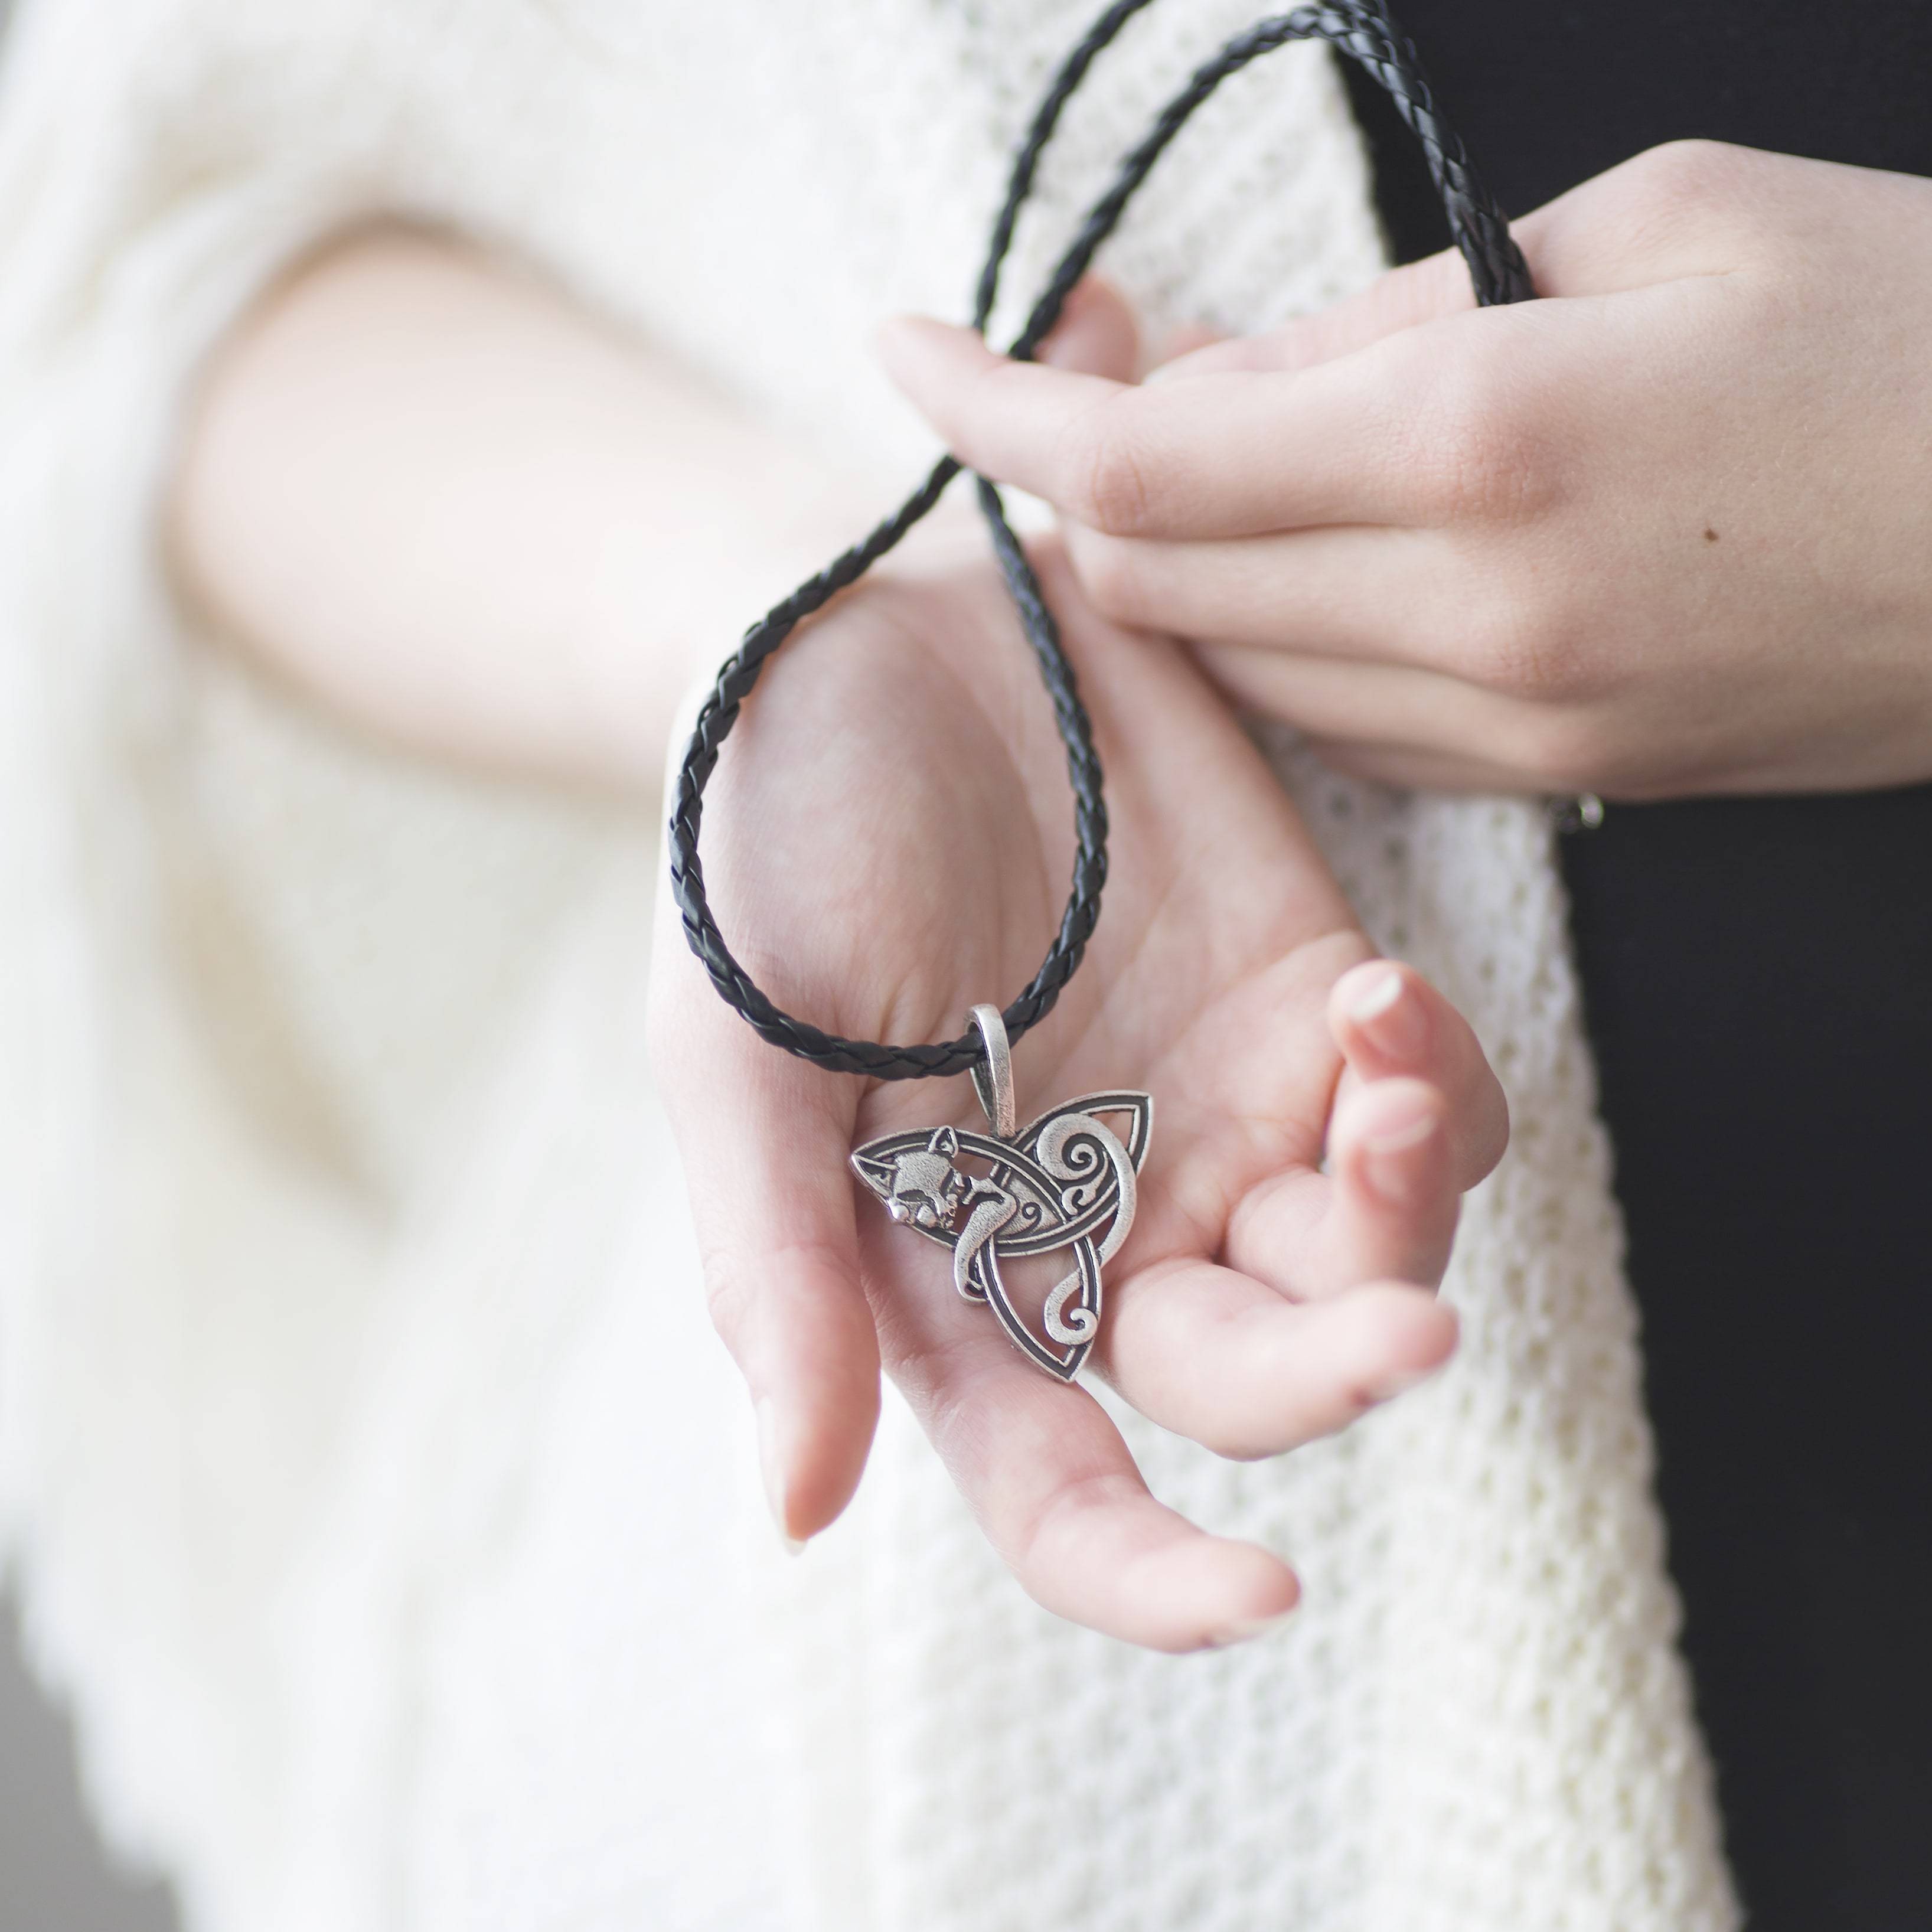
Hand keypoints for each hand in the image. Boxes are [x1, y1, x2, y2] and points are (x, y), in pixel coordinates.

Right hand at [649, 536, 1505, 1650]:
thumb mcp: (735, 1055)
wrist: (862, 631)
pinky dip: (1436, 1080)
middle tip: (1406, 1325)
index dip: (1151, 1577)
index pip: (1060, 1484)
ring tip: (1373, 1060)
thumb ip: (779, 1271)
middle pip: (1251, 1377)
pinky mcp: (1302, 1000)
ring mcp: (1217, 1113)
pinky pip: (1426, 1104)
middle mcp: (1099, 1222)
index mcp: (953, 1273)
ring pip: (1369, 1254)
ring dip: (1405, 1211)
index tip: (1261, 1602)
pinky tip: (1380, 996)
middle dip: (1334, 1371)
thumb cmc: (760, 847)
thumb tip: (803, 1513)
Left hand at [881, 142, 1931, 798]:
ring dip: (1190, 560)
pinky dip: (1287, 632)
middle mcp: (1470, 620)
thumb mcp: (1650, 225)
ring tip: (1249, 442)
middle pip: (1155, 586)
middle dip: (1085, 486)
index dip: (992, 412)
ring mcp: (1509, 727)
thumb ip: (1399, 317)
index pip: (1136, 468)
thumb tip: (1226, 381)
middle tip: (1103, 372)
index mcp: (1486, 446)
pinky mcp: (1548, 779)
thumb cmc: (1903, 328)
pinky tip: (1338, 549)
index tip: (909, 348)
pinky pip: (1339, 719)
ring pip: (1237, 664)